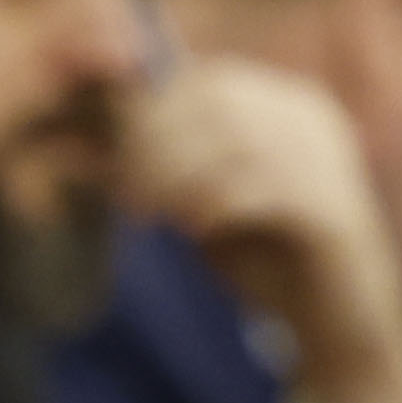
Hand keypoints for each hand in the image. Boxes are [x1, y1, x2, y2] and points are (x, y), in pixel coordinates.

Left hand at [120, 59, 401, 402]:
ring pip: (238, 139)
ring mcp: (329, 158)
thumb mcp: (195, 202)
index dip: (148, 117)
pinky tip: (193, 228)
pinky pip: (268, 188)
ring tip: (149, 214)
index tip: (107, 163)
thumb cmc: (261, 258)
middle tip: (126, 194)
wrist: (332, 320)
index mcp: (282, 105)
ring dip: (179, 176)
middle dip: (157, 144)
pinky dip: (219, 204)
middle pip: (219, 101)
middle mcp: (311, 118)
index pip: (206, 82)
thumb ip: (150, 170)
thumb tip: (67, 148)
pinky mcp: (334, 206)